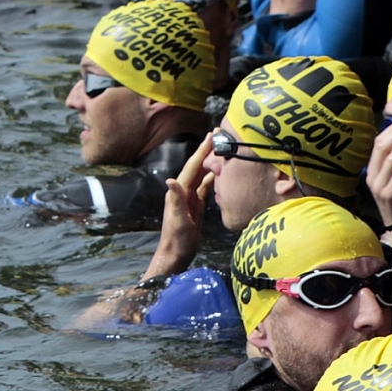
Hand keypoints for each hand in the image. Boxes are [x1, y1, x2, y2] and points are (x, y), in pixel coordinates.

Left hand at [142, 134, 214, 279]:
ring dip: (210, 162)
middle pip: (197, 167)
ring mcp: (190, 198)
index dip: (201, 151)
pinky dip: (212, 177)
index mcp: (180, 192)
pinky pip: (205, 187)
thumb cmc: (177, 239)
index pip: (192, 167)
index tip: (210, 137)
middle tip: (218, 136)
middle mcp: (184, 191)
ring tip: (221, 150)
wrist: (176, 254)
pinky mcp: (196, 205)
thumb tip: (171, 180)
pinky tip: (219, 173)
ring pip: (202, 175)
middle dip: (206, 151)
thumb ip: (175, 200)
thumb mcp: (178, 220)